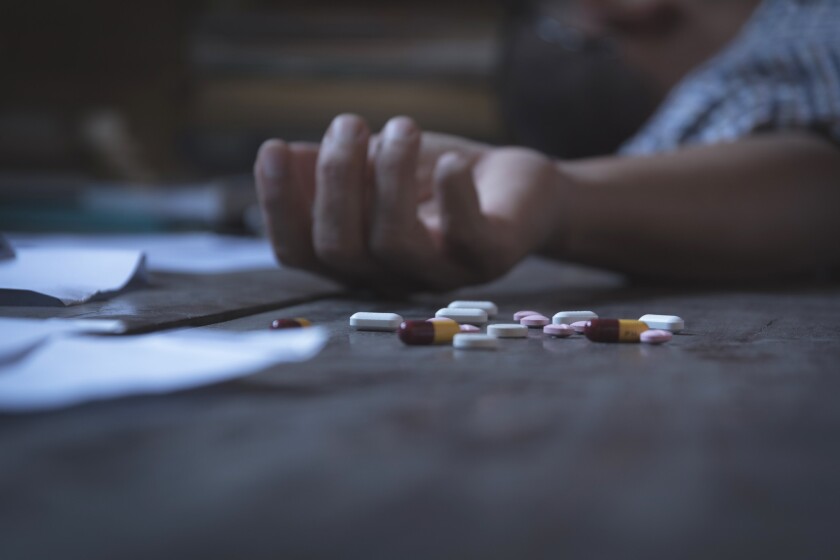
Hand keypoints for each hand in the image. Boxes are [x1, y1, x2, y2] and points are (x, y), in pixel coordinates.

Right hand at [254, 114, 564, 291]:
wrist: (521, 190)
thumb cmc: (441, 179)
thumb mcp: (380, 168)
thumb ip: (333, 170)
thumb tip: (283, 158)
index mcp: (359, 258)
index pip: (300, 251)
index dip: (277, 205)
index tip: (272, 148)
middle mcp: (393, 275)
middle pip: (339, 249)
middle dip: (333, 178)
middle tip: (349, 123)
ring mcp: (441, 272)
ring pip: (392, 242)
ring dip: (387, 174)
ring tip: (401, 126)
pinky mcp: (488, 257)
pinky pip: (463, 234)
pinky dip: (453, 192)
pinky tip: (452, 162)